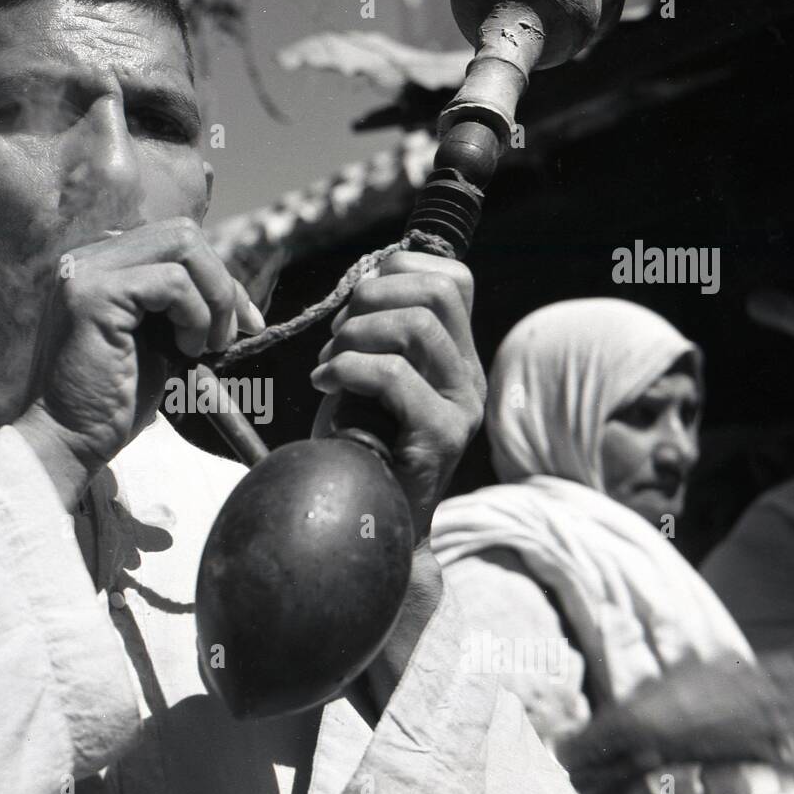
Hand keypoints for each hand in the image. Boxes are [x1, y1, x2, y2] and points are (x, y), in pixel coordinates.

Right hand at [14, 217, 262, 508]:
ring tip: (206, 347)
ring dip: (213, 299)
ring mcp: (87, 271)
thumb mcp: (157, 341)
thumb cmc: (112, 400)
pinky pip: (173, 283)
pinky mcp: (93, 294)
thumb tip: (234, 293)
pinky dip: (194, 316)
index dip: (217, 278)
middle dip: (222, 283)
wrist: (68, 440)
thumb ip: (180, 306)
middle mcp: (89, 257)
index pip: (176, 242)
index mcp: (101, 264)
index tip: (246, 322)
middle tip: (229, 336)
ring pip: (183, 247)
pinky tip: (185, 352)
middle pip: (183, 234)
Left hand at [308, 253, 485, 537]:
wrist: (371, 523)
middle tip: (338, 336)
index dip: (398, 270)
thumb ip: (377, 334)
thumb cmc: (359, 448)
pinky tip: (323, 385)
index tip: (357, 304)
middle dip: (372, 297)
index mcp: (457, 357)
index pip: (452, 279)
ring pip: (417, 326)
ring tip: (329, 365)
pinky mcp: (442, 435)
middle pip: (438, 292)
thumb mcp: (368, 379)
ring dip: (355, 335)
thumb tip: (365, 283)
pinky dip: (348, 369)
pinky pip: (395, 375)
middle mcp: (469, 378)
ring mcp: (462, 407)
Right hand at [557, 655, 793, 793]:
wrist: (644, 725)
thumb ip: (709, 662)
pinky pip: (779, 758)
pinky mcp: (743, 748)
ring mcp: (748, 721)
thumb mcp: (685, 669)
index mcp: (735, 671)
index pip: (780, 668)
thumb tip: (726, 655)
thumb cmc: (657, 696)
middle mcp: (749, 693)